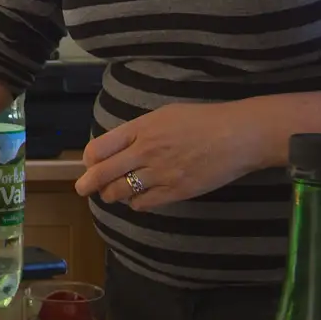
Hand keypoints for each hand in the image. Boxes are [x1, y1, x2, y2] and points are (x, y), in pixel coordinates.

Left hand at [75, 101, 270, 209]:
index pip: (98, 148)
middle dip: (88, 184)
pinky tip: (138, 199)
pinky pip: (143, 204)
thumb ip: (138, 131)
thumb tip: (117, 148)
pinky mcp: (176, 191)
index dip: (89, 160)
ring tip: (112, 194)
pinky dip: (135, 203)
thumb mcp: (164, 115)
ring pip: (120, 191)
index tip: (89, 164)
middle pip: (102, 174)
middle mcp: (145, 151)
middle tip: (83, 189)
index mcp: (140, 129)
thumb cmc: (202, 120)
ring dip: (111, 195)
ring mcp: (160, 173)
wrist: (238, 135)